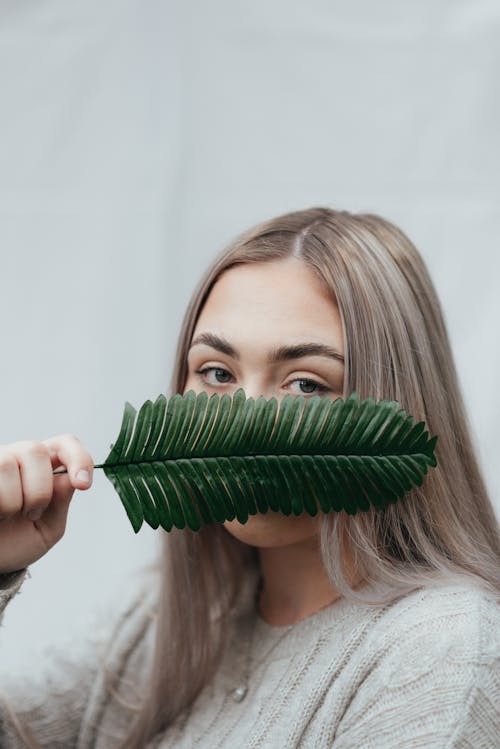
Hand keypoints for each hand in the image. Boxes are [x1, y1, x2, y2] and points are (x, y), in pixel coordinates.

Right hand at [0, 435, 93, 573]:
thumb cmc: (15, 543)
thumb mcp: (47, 529)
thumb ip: (60, 502)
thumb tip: (71, 477)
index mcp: (43, 468)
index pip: (65, 444)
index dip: (78, 458)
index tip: (83, 484)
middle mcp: (19, 458)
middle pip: (36, 450)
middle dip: (39, 490)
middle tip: (31, 515)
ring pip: (8, 464)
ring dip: (12, 501)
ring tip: (6, 517)